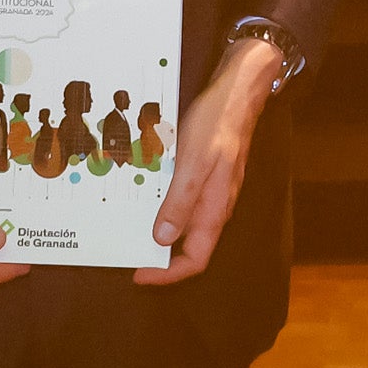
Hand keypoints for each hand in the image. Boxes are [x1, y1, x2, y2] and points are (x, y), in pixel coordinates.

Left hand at [140, 35, 284, 282]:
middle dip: (160, 256)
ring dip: (159, 229)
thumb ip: (180, 202)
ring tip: (131, 225)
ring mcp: (211, 191)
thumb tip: (163, 239)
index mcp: (214, 210)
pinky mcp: (206, 176)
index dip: (167, 273)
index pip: (195, 259)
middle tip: (129, 251)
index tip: (139, 273)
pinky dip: (164, 206)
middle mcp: (214, 206)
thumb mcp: (194, 163)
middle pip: (189, 246)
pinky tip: (147, 194)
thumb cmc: (217, 125)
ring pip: (185, 224)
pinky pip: (184, 202)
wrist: (237, 94)